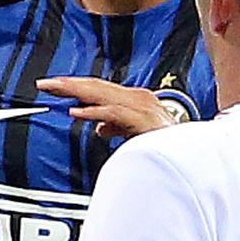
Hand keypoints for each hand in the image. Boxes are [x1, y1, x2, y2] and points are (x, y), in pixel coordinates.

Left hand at [36, 76, 176, 138]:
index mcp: (135, 100)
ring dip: (77, 91)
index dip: (74, 86)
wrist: (194, 156)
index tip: (52, 86)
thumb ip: (117, 127)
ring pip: (103, 94)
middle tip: (44, 84)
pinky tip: (78, 112)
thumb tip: (100, 127)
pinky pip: (115, 113)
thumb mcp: (136, 133)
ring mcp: (142, 108)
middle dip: (69, 84)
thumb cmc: (168, 144)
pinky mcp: (145, 121)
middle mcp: (138, 99)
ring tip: (55, 89)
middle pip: (96, 87)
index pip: (98, 89)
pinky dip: (95, 112)